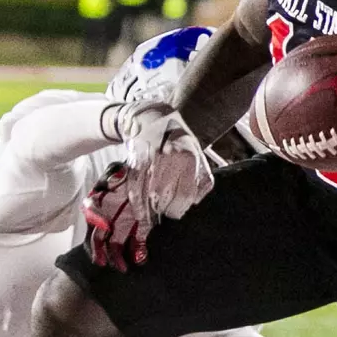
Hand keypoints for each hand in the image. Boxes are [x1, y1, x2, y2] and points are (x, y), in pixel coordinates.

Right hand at [83, 163, 147, 271]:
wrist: (162, 162)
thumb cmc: (142, 163)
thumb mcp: (126, 165)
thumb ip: (117, 173)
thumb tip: (115, 178)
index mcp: (105, 193)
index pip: (92, 207)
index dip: (94, 218)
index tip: (104, 227)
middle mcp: (111, 208)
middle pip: (99, 231)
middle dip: (100, 248)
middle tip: (103, 262)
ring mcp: (125, 219)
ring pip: (114, 241)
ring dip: (116, 255)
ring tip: (122, 268)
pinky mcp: (140, 227)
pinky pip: (135, 242)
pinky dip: (137, 252)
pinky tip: (141, 259)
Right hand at [116, 100, 214, 220]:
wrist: (152, 115)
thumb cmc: (177, 139)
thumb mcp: (196, 153)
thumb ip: (201, 177)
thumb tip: (195, 202)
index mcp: (190, 158)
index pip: (185, 194)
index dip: (179, 209)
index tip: (174, 215)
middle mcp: (172, 157)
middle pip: (166, 195)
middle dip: (163, 210)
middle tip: (161, 216)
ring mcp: (153, 156)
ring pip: (149, 192)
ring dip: (148, 210)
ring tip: (147, 221)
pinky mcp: (136, 155)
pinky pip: (135, 183)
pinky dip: (136, 200)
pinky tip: (138, 211)